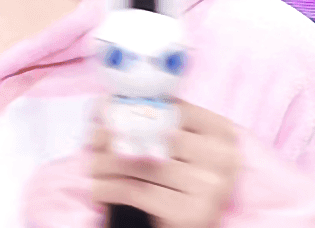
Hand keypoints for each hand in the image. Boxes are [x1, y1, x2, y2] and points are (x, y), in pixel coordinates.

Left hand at [89, 98, 240, 227]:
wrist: (194, 225)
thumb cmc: (184, 179)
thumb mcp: (183, 147)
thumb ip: (159, 120)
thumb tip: (109, 99)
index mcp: (222, 132)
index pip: (172, 108)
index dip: (133, 107)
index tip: (105, 110)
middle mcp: (222, 157)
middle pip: (155, 134)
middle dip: (116, 135)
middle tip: (92, 137)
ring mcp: (210, 187)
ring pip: (142, 163)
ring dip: (106, 163)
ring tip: (91, 164)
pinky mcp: (192, 214)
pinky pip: (138, 192)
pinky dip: (110, 189)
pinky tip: (98, 189)